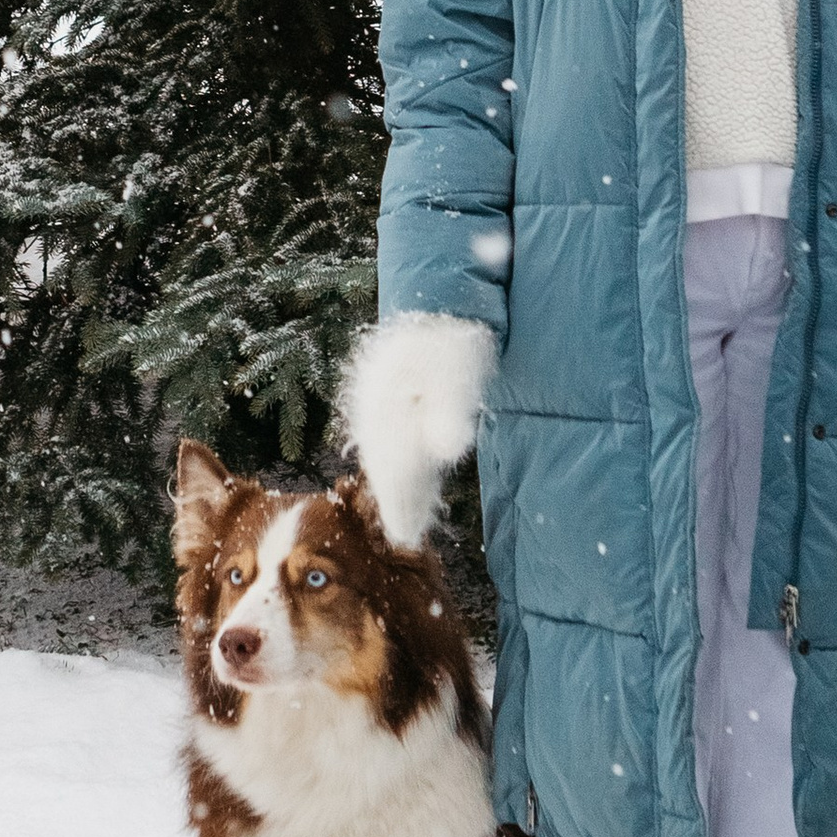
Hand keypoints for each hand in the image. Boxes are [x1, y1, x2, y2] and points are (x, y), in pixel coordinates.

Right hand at [340, 309, 497, 544]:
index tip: (407, 535)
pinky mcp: (392, 395)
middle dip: (396, 501)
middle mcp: (378, 404)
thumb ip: (451, 412)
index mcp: (389, 401)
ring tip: (405, 518)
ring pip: (387, 452)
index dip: (400, 502)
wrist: (442, 297)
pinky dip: (400, 464)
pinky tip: (412, 478)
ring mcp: (381, 399)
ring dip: (396, 486)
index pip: (393, 463)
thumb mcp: (459, 371)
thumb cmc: (454, 338)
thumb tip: (448, 452)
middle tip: (406, 538)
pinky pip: (391, 439)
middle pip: (385, 462)